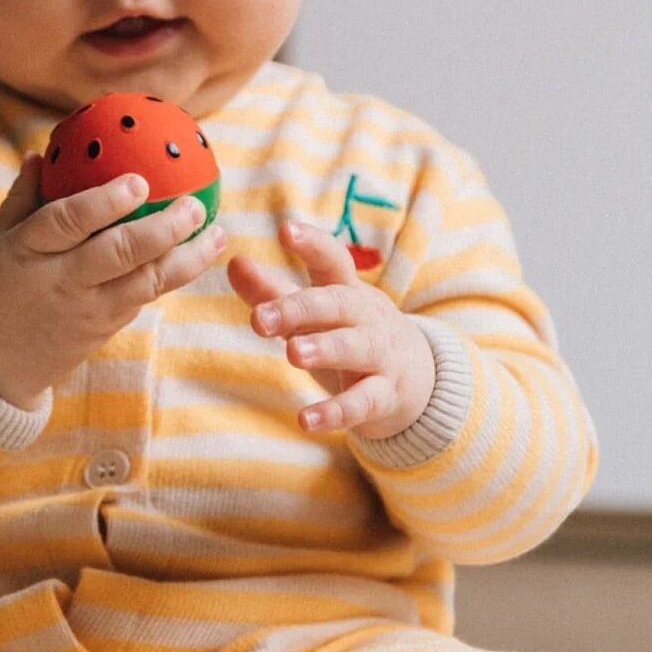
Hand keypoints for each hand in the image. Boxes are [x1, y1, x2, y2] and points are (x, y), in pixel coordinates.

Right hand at [0, 154, 226, 408]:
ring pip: (145, 283)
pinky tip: (196, 256)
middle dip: (163, 229)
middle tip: (196, 205)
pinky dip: (170, 277)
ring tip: (217, 233)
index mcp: (28, 252)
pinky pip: (142, 300)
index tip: (140, 182)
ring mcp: (87, 310)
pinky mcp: (104, 329)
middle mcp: (62, 281)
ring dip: (187, 259)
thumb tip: (40, 154)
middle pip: (119, 253)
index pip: (67, 222)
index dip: (105, 202)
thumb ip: (20, 200)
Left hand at [226, 218, 436, 439]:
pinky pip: (362, 402)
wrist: (417, 380)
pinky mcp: (385, 395)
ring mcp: (380, 356)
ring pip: (356, 347)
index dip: (313, 244)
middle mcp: (367, 318)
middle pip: (338, 304)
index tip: (286, 231)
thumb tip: (234, 261)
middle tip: (261, 318)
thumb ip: (273, 292)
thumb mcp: (315, 314)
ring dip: (326, 349)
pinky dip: (336, 412)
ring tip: (293, 353)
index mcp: (347, 291)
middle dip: (301, 309)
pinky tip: (306, 420)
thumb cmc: (350, 336)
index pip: (333, 260)